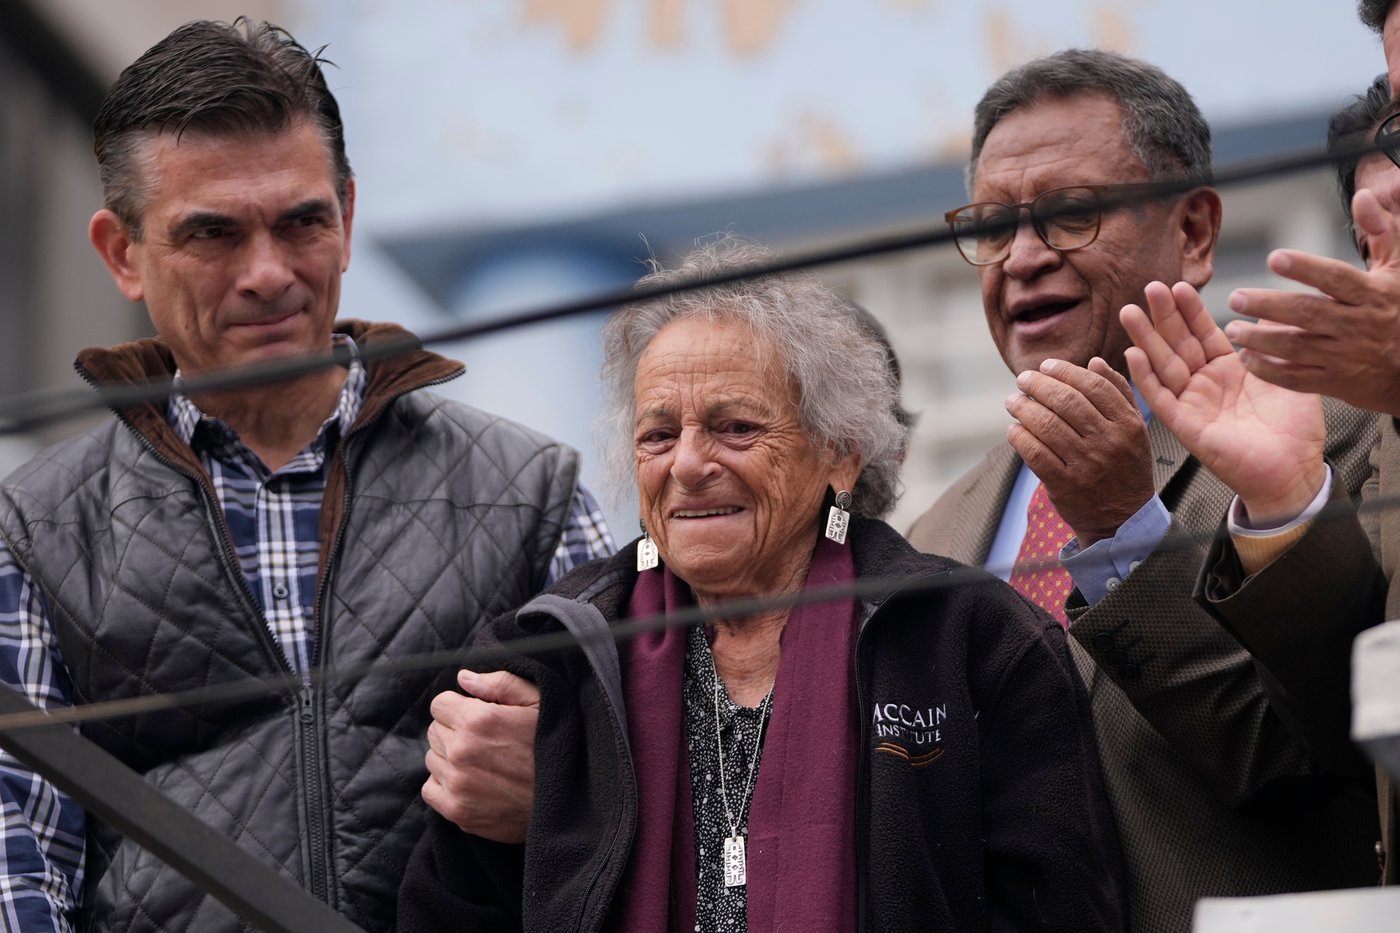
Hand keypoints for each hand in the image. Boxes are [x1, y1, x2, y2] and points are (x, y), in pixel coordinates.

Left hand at [421, 669, 539, 842]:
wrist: (569, 800)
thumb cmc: (556, 746)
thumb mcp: (539, 702)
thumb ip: (499, 683)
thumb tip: (463, 678)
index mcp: (477, 720)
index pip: (440, 705)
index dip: (459, 707)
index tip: (476, 716)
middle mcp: (461, 752)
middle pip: (435, 731)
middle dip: (454, 731)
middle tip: (484, 740)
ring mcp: (457, 784)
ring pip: (433, 759)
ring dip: (450, 758)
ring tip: (481, 763)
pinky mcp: (457, 811)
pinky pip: (430, 789)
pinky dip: (444, 785)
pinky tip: (470, 782)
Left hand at [1006, 357, 1151, 545]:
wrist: (1123, 520)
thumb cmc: (1125, 467)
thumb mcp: (1134, 430)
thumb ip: (1118, 394)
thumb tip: (1093, 362)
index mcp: (1128, 425)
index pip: (1093, 386)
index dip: (1065, 371)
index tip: (1045, 367)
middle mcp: (1109, 442)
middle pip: (1066, 401)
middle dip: (1038, 385)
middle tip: (1022, 380)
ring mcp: (1086, 465)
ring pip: (1046, 425)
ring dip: (1023, 408)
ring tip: (1013, 402)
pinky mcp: (1064, 485)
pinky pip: (1034, 452)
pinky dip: (1019, 436)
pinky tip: (1014, 429)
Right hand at [1122, 280, 1324, 525]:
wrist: (1294, 469)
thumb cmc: (1297, 429)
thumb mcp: (1291, 373)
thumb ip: (1277, 342)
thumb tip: (1271, 309)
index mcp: (1231, 370)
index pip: (1205, 332)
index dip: (1191, 310)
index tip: (1179, 286)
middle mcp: (1207, 383)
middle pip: (1178, 343)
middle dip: (1163, 316)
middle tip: (1149, 288)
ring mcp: (1193, 403)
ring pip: (1163, 364)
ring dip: (1145, 338)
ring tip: (1129, 312)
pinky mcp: (1185, 425)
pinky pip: (1160, 398)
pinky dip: (1144, 377)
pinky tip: (1132, 354)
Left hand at [1222, 188, 1399, 417]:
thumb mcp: (1399, 269)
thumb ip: (1381, 232)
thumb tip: (1363, 196)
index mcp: (1371, 293)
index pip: (1335, 278)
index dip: (1305, 268)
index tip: (1274, 258)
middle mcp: (1357, 324)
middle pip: (1307, 312)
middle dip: (1268, 305)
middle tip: (1235, 297)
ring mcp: (1346, 355)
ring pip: (1297, 346)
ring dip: (1260, 339)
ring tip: (1232, 329)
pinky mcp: (1336, 382)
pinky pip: (1297, 378)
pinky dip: (1269, 371)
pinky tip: (1246, 358)